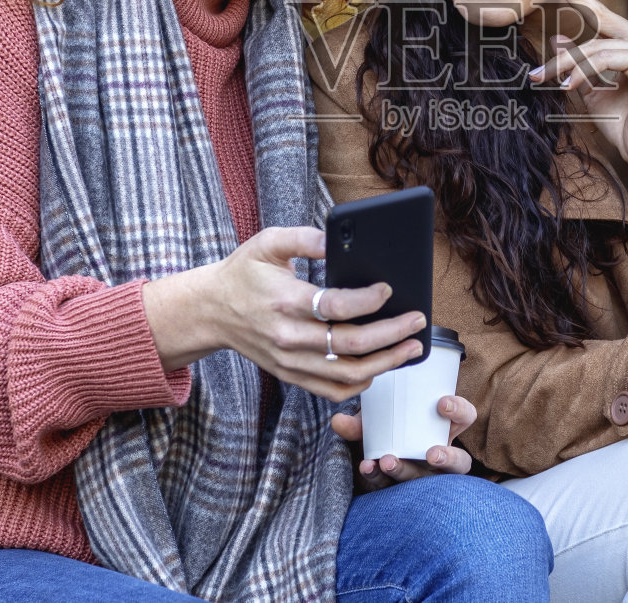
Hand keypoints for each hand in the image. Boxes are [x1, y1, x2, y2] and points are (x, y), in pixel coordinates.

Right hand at [142, 226, 425, 401]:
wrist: (210, 311)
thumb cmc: (244, 273)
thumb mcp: (268, 243)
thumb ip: (304, 237)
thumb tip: (338, 239)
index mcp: (284, 301)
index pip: (335, 307)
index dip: (368, 300)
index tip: (389, 289)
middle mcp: (289, 337)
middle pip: (350, 345)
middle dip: (391, 335)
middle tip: (417, 321)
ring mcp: (290, 362)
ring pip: (346, 374)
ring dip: (385, 364)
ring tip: (410, 348)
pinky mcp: (291, 375)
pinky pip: (331, 390)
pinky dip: (361, 384)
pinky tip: (380, 368)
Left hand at [329, 395, 476, 489]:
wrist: (364, 450)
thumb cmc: (382, 425)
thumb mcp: (374, 416)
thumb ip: (360, 420)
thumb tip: (338, 421)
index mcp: (442, 426)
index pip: (465, 416)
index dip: (459, 410)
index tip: (441, 404)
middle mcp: (440, 453)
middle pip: (460, 462)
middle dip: (447, 458)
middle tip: (431, 453)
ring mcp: (425, 476)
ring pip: (429, 481)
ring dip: (408, 471)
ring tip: (387, 461)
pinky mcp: (405, 491)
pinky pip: (396, 490)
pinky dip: (377, 477)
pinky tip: (366, 468)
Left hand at [528, 0, 627, 197]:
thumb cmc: (626, 127)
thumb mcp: (593, 91)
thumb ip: (580, 65)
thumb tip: (559, 38)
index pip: (604, 16)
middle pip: (601, 19)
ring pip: (596, 45)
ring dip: (565, 62)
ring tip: (543, 77)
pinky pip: (606, 58)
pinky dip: (583, 71)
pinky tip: (568, 85)